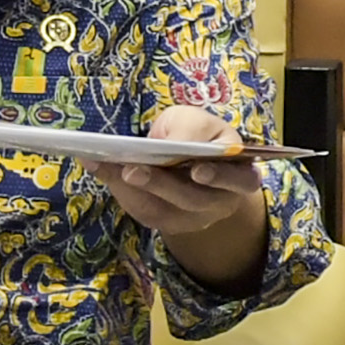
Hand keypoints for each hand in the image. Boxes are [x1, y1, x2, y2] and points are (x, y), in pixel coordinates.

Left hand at [95, 104, 269, 289]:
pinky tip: (103, 170)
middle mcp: (223, 202)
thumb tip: (162, 146)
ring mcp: (195, 218)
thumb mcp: (195, 120)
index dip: (220, 177)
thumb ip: (186, 129)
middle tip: (133, 170)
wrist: (190, 159)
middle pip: (196, 200)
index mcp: (242, 172)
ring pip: (167, 212)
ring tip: (111, 169)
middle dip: (162, 185)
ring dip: (135, 190)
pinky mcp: (169, 223)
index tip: (197, 170)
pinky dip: (122, 192)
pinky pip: (147, 214)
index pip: (240, 180)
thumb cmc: (196, 134)